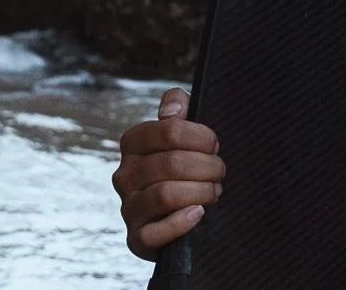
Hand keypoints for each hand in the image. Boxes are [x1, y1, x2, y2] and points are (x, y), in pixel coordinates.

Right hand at [112, 87, 225, 260]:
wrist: (174, 212)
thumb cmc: (181, 165)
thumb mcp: (180, 133)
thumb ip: (177, 109)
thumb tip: (173, 106)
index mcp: (134, 143)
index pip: (169, 130)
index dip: (201, 136)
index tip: (214, 144)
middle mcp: (124, 174)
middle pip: (172, 162)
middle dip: (207, 166)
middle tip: (220, 171)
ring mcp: (128, 208)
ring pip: (166, 194)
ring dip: (200, 191)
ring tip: (214, 190)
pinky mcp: (135, 239)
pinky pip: (155, 233)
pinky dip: (182, 222)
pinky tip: (198, 213)